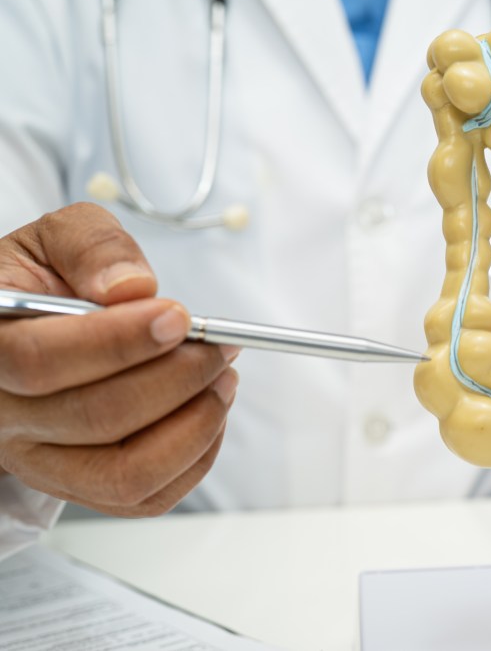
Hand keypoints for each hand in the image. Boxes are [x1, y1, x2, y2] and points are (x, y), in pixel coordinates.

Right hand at [0, 204, 237, 515]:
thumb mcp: (58, 240)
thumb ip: (92, 248)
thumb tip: (130, 288)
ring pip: (125, 473)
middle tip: (218, 345)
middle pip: (95, 417)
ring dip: (195, 424)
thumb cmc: (47, 282)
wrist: (31, 329)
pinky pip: (145, 497)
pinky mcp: (80, 488)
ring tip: (223, 377)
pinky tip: (208, 410)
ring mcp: (40, 461)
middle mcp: (3, 415)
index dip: (118, 342)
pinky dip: (195, 456)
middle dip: (177, 377)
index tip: (178, 317)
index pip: (38, 360)